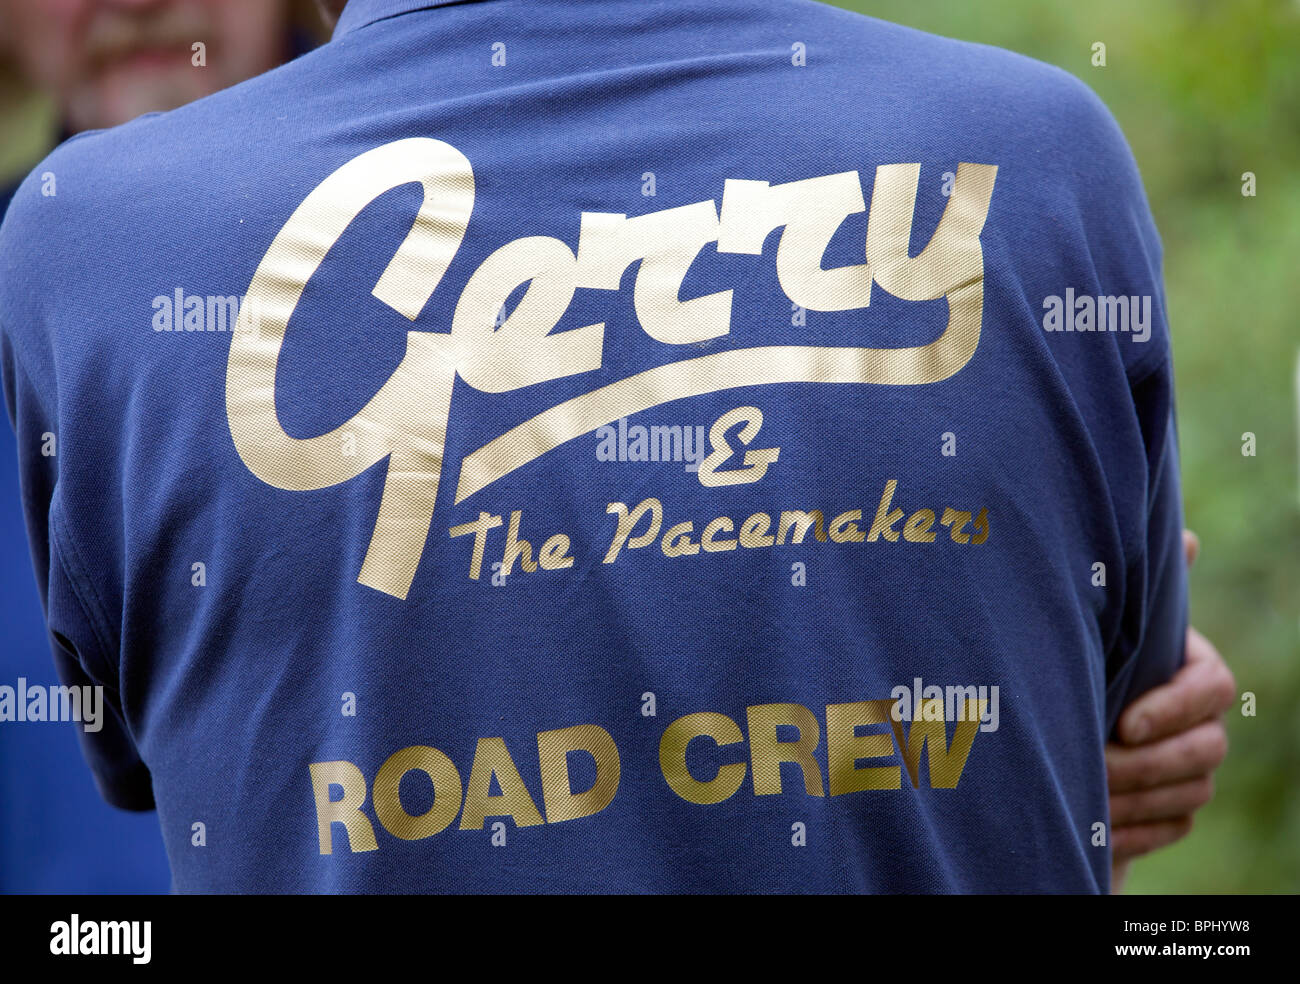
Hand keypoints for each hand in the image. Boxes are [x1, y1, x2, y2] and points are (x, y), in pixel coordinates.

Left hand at [1106, 531, 1234, 891]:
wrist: (1050, 722)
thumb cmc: (1077, 657)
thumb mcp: (1097, 623)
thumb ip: (1134, 588)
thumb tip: (1188, 536)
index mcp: (1190, 667)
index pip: (1212, 685)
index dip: (1174, 706)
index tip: (1125, 721)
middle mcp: (1201, 721)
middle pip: (1207, 749)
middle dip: (1149, 761)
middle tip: (1095, 764)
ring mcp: (1193, 770)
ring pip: (1190, 793)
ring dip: (1137, 799)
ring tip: (1086, 797)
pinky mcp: (1174, 813)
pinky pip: (1170, 829)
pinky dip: (1133, 832)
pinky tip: (1094, 826)